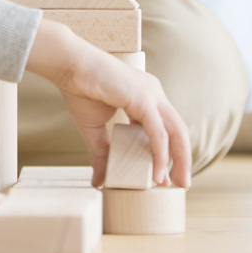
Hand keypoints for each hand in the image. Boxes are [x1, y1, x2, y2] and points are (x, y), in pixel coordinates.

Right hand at [25, 19, 191, 187]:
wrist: (69, 67)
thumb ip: (102, 155)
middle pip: (178, 132)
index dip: (169, 153)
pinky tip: (157, 173)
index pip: (167, 128)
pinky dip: (160, 155)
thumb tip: (99, 182)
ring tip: (175, 184)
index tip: (166, 176)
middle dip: (183, 160)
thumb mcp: (94, 130)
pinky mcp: (144, 99)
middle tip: (182, 185)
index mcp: (146, 97)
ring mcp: (152, 95)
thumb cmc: (80, 89)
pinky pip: (158, 133)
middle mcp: (154, 94)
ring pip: (176, 133)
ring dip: (179, 160)